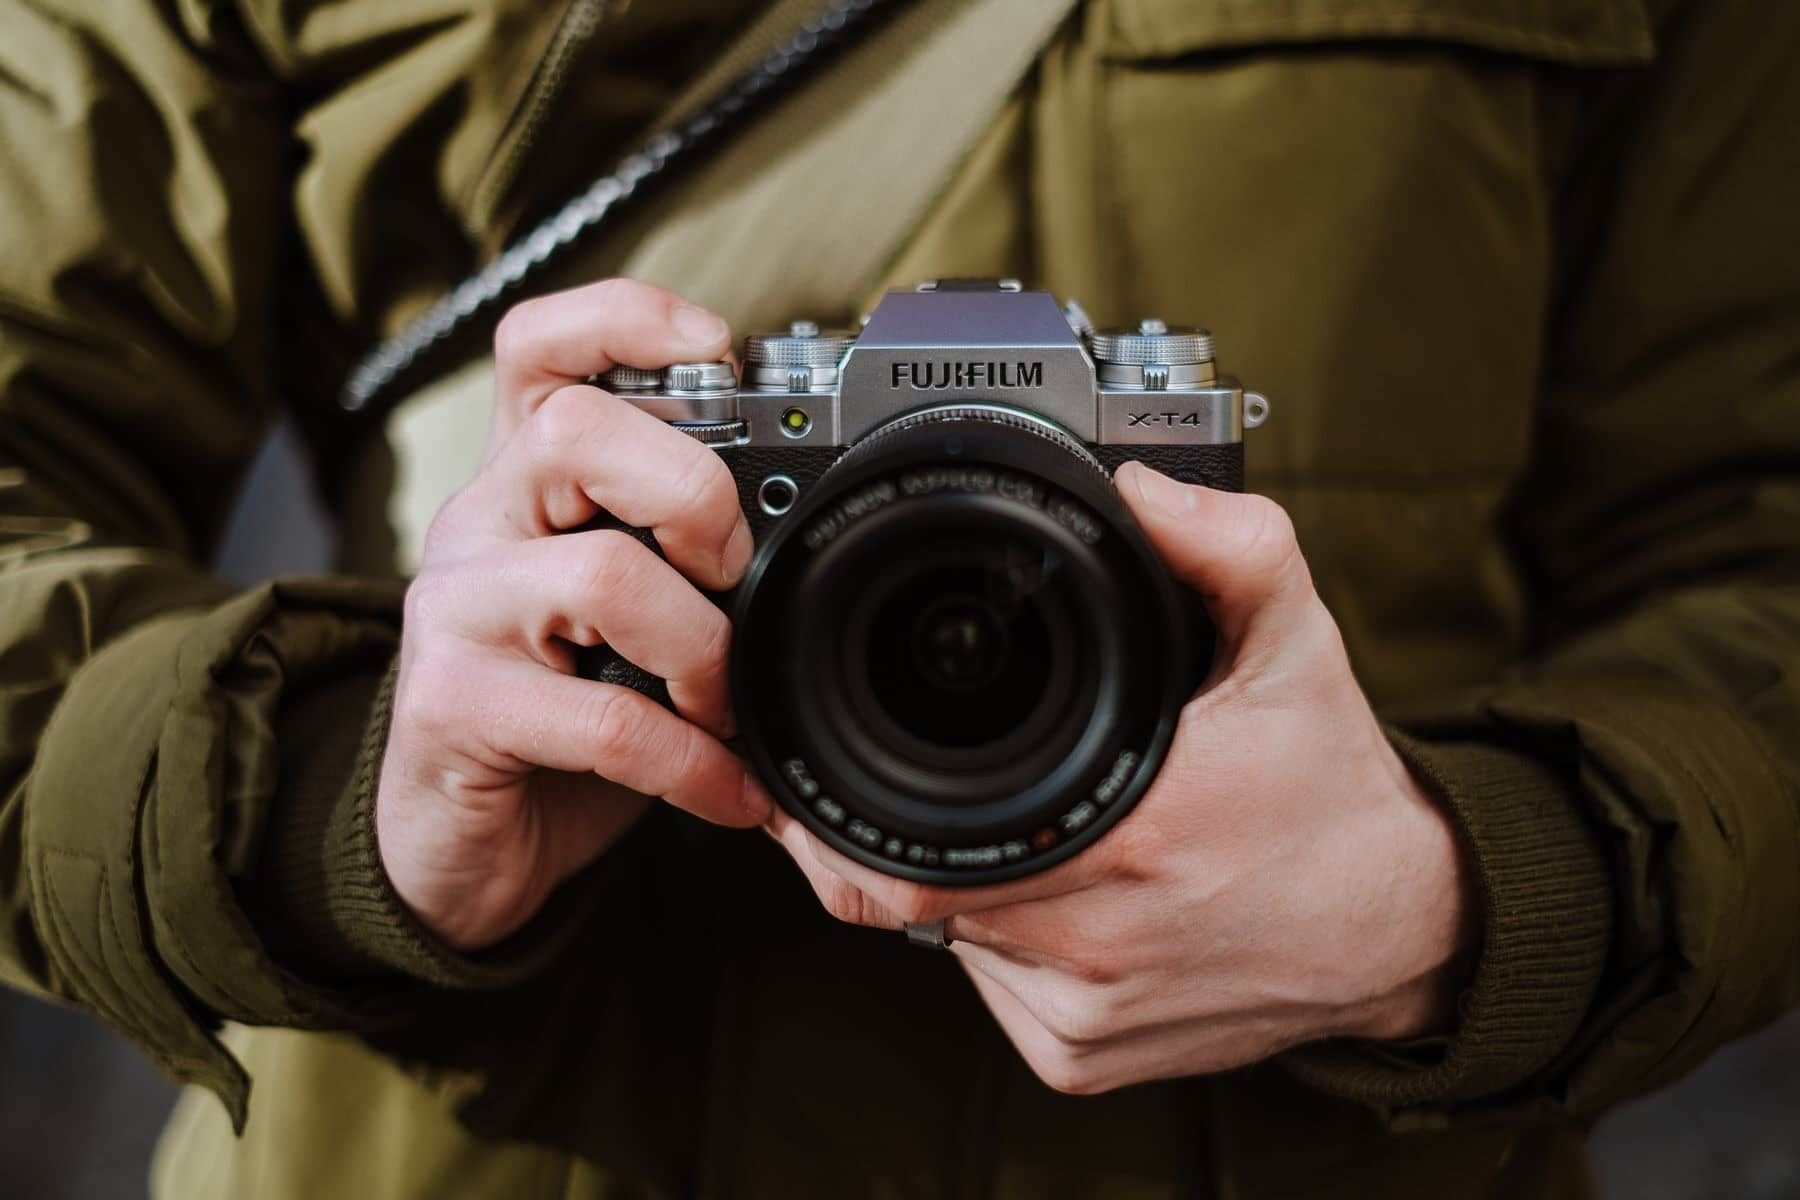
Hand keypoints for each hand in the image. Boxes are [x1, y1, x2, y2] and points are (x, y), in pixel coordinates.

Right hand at [378, 278, 769, 950]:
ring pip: (599, 573)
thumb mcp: (623, 618)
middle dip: (692, 491)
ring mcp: (454, 610)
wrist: (456, 845)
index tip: (720, 347)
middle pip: (575, 429)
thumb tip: (815, 533)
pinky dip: (691, 761)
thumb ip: (683, 560)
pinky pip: (604, 717)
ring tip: (725, 703)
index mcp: (524, 482)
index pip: (541, 350)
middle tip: (732, 570)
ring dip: (702, 647)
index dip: (625, 319)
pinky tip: (728, 790)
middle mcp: (479, 523)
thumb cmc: (559, 719)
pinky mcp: (451, 704)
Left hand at [770, 462, 1476, 1093]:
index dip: (843, 811)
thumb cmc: (1333, 792)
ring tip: (1012, 818)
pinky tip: (1043, 886)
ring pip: (943, 942)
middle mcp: (1098, 942)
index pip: (917, 849)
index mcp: (1134, 837)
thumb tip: (1139, 484)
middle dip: (888, 827)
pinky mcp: (1081, 1058)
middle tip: (903, 771)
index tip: (820, 766)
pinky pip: (987, 987)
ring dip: (950, 878)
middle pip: (911, 898)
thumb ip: (1229, 547)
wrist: (1406, 930)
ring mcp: (1084, 1014)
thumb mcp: (1297, 644)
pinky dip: (989, 938)